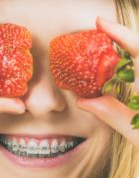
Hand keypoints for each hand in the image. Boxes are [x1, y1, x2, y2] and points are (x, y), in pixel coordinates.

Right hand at [76, 17, 138, 147]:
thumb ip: (114, 116)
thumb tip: (84, 100)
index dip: (121, 34)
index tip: (100, 22)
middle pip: (138, 56)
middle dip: (118, 46)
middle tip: (96, 43)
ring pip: (138, 68)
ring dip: (122, 62)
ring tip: (102, 62)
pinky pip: (136, 81)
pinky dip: (127, 76)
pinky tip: (116, 82)